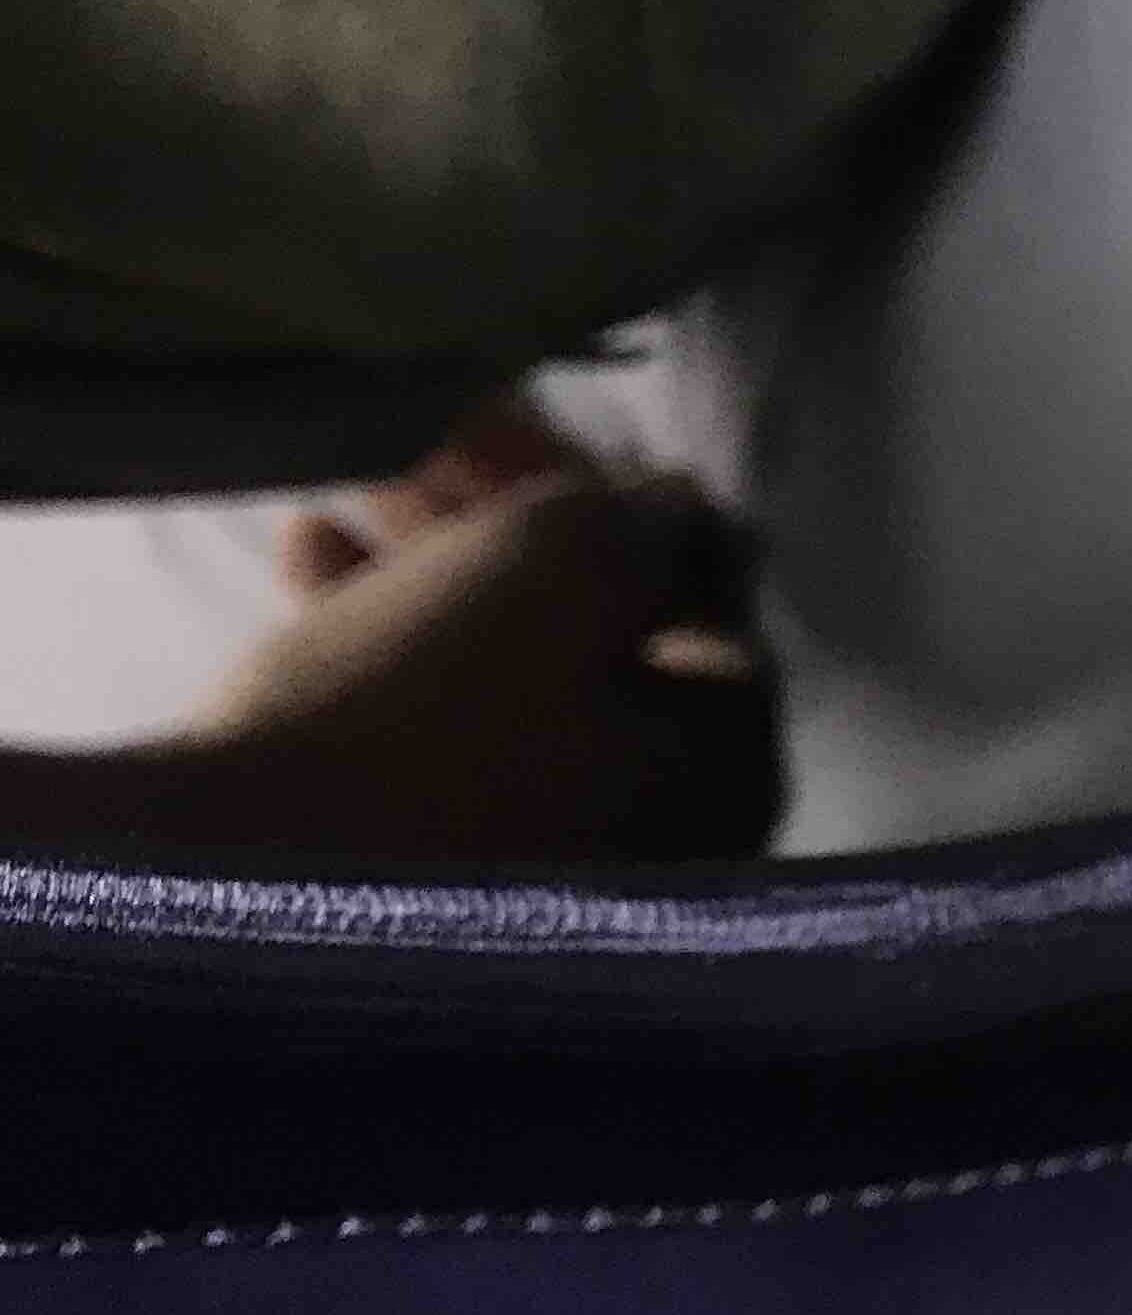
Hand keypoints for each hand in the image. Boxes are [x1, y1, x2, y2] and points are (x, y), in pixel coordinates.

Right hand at [178, 408, 776, 859]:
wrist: (228, 878)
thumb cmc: (429, 705)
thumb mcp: (561, 566)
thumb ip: (638, 518)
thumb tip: (677, 505)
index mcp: (721, 775)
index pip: (717, 608)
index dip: (638, 505)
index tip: (557, 439)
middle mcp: (657, 838)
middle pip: (605, 638)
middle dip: (527, 526)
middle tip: (452, 436)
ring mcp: (536, 870)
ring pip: (506, 672)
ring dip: (445, 559)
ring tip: (374, 470)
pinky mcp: (419, 876)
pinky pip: (426, 729)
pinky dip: (382, 632)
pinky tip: (308, 542)